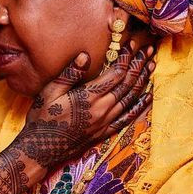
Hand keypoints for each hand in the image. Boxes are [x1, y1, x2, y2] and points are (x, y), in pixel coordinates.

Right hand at [21, 41, 154, 166]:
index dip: (126, 57)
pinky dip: (139, 105)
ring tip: (152, 65)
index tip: (131, 44)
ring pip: (131, 98)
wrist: (40, 150)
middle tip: (149, 49)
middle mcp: (101, 109)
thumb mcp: (49, 92)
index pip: (115, 73)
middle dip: (139, 64)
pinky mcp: (104, 132)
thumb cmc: (42, 118)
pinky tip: (147, 96)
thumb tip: (86, 56)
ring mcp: (105, 122)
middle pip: (127, 83)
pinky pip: (127, 118)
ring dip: (143, 80)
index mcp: (88, 97)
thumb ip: (70, 74)